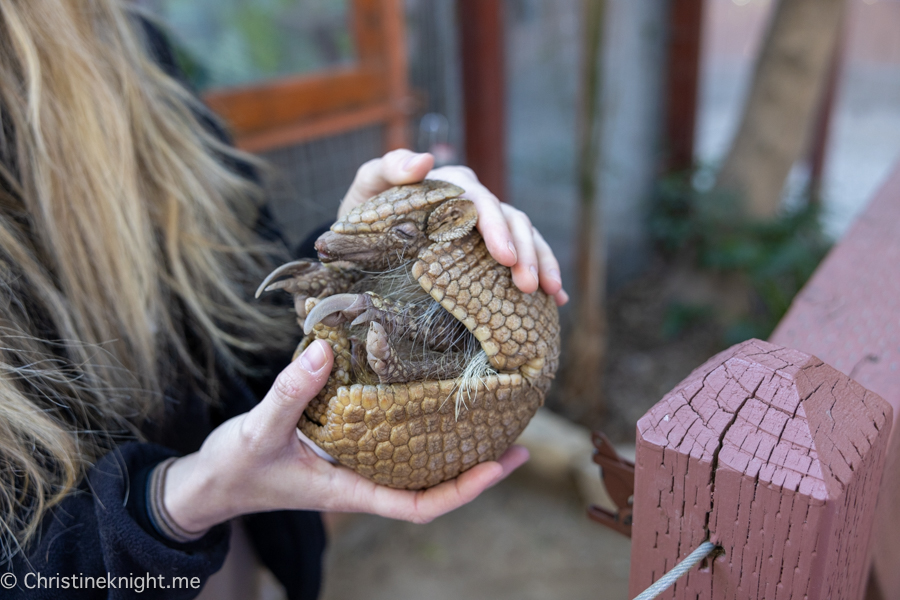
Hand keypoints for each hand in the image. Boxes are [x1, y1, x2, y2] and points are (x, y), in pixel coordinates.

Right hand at [163, 341, 528, 532]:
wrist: (212, 480)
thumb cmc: (236, 467)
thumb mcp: (258, 430)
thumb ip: (290, 393)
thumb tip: (327, 349)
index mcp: (351, 491)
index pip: (420, 506)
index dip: (463, 490)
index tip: (499, 466)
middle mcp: (362, 479)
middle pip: (432, 485)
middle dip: (476, 470)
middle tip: (516, 442)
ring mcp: (356, 464)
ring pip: (417, 463)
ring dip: (454, 447)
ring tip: (490, 420)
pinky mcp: (345, 444)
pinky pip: (392, 439)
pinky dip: (418, 424)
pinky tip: (432, 399)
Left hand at [339, 149, 568, 305]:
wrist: (361, 238)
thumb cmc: (364, 211)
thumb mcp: (367, 186)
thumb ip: (390, 168)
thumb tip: (426, 160)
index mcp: (452, 184)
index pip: (481, 202)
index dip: (497, 228)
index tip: (504, 257)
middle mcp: (476, 200)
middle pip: (511, 220)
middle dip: (525, 253)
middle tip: (528, 285)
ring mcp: (488, 224)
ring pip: (527, 237)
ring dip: (541, 263)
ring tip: (550, 292)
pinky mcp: (491, 248)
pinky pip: (525, 256)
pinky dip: (545, 273)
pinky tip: (557, 298)